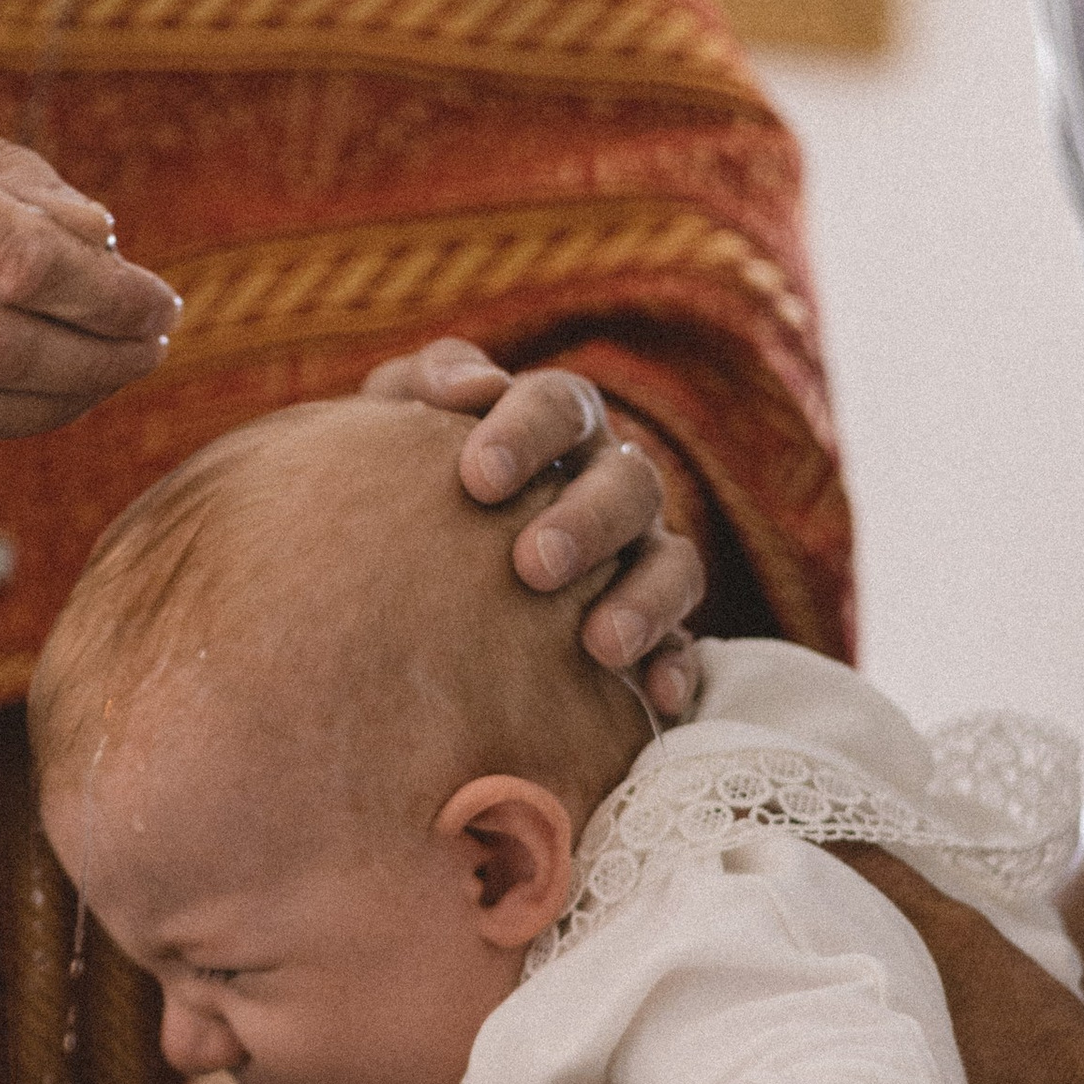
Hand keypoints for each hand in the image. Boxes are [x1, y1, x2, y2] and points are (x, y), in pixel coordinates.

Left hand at [360, 337, 703, 716]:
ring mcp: (640, 555)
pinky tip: (660, 699)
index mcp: (557, 424)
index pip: (560, 406)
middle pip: (628, 483)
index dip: (527, 434)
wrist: (399, 566)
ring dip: (644, 599)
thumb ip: (425, 386)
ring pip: (672, 561)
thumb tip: (475, 384)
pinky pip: (684, 644)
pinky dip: (678, 666)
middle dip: (587, 522)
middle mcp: (610, 482)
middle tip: (534, 566)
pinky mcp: (654, 628)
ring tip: (601, 643)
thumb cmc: (407, 483)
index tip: (477, 477)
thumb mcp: (400, 425)